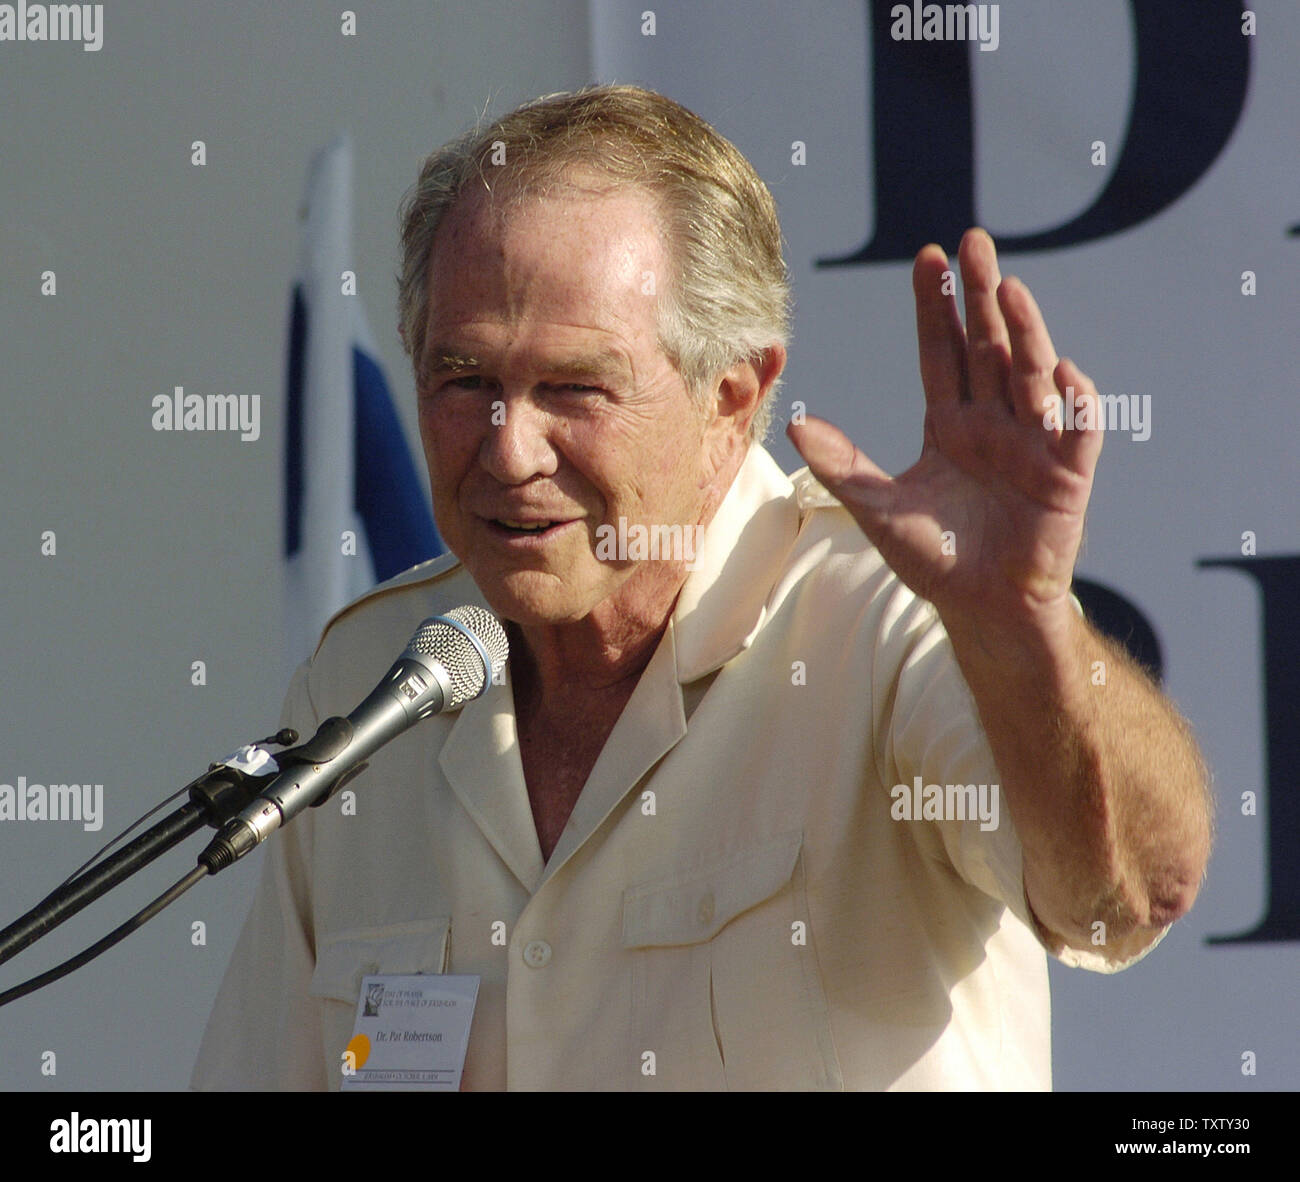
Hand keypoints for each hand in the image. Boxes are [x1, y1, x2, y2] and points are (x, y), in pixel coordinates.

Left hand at [788, 227, 1102, 637]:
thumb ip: (842, 466)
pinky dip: (1074, 402)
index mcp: (950, 424)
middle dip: (980, 296)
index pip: (942, 353)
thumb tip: (793, 424)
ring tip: (1008, 288)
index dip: (936, 308)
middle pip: (987, 347)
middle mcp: (993, 423)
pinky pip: (1077, 430)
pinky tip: (1061, 372)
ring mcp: (1033, 443)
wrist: (983, 609)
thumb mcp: (878, 509)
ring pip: (1029, 375)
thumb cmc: (934, 559)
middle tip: (974, 241)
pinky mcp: (1067, 475)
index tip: (928, 258)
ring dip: (1023, 331)